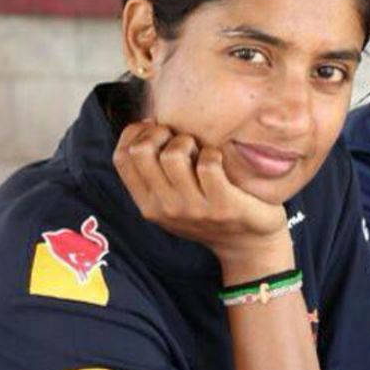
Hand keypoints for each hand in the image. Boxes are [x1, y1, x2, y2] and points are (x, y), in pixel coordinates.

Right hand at [113, 121, 290, 278]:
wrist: (248, 246)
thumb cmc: (209, 214)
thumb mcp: (172, 201)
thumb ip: (155, 175)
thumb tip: (146, 123)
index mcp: (147, 204)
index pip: (121, 157)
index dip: (133, 133)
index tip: (155, 128)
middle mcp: (164, 207)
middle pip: (141, 151)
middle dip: (160, 133)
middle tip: (180, 138)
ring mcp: (193, 208)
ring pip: (173, 155)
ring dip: (188, 142)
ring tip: (200, 150)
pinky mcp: (222, 205)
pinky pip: (208, 164)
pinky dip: (213, 153)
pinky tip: (219, 160)